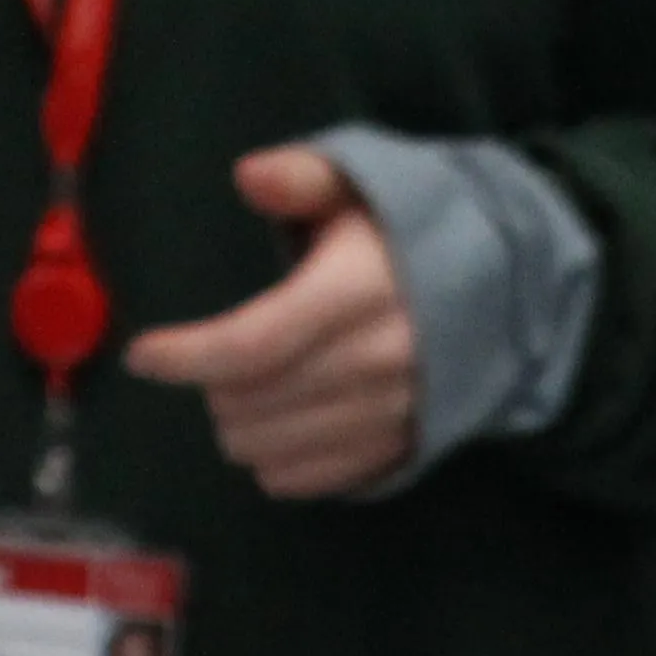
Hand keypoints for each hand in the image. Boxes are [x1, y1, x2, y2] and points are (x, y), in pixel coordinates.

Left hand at [123, 148, 419, 496]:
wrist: (511, 290)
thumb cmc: (414, 232)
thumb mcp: (363, 183)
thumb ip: (303, 176)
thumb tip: (249, 177)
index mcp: (355, 293)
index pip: (253, 343)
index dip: (187, 356)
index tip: (144, 355)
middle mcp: (373, 363)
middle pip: (251, 404)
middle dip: (209, 386)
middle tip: (212, 359)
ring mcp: (388, 415)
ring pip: (270, 449)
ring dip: (238, 425)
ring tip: (243, 391)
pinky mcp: (397, 450)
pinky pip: (307, 480)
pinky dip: (274, 461)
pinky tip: (277, 425)